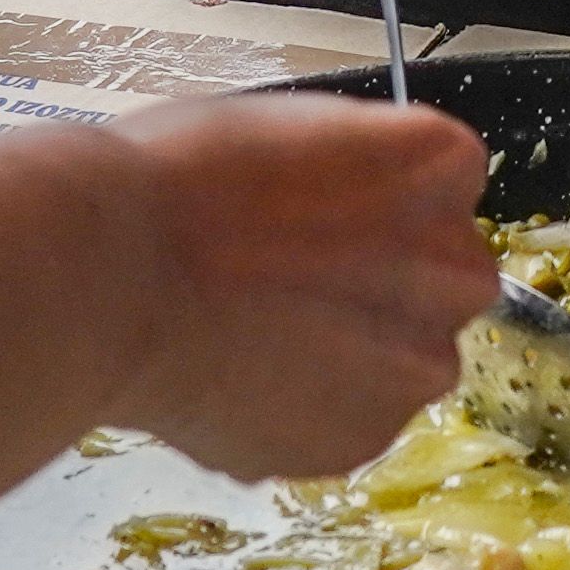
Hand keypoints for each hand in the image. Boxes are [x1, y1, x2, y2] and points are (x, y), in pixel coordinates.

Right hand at [89, 91, 499, 480]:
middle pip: (434, 280)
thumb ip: (355, 174)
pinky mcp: (363, 440)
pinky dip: (303, 410)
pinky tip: (237, 375)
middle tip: (282, 284)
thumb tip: (356, 210)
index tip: (314, 212)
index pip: (437, 188)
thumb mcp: (289, 128)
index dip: (368, 204)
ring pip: (396, 360)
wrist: (113, 278)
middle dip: (373, 287)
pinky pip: (347, 420)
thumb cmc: (178, 182)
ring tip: (250, 334)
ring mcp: (417, 366)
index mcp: (441, 167)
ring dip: (344, 355)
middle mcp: (456, 270)